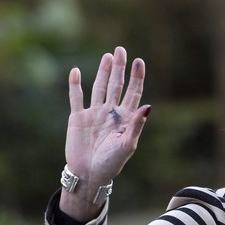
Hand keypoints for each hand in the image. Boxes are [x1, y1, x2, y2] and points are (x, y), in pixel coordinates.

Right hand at [62, 46, 150, 220]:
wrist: (89, 175)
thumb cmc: (111, 164)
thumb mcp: (127, 145)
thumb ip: (136, 125)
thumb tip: (148, 106)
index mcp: (125, 120)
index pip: (133, 93)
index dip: (137, 77)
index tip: (139, 61)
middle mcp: (111, 114)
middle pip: (116, 86)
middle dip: (120, 68)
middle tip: (121, 50)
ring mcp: (94, 114)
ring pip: (99, 88)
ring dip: (103, 72)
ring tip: (108, 56)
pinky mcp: (78, 118)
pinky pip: (76, 98)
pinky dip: (75, 85)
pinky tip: (77, 72)